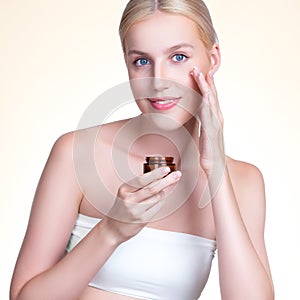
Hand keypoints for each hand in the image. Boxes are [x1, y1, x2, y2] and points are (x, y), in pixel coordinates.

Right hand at [102, 167, 181, 242]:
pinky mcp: (142, 220)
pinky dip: (161, 201)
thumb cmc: (121, 208)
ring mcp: (136, 211)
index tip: (166, 169)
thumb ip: (138, 185)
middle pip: (152, 188)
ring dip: (163, 192)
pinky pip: (158, 207)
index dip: (156, 173)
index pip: (142, 179)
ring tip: (162, 190)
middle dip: (167, 180)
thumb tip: (158, 175)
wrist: (113, 228)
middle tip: (177, 175)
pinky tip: (159, 199)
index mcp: (124, 190)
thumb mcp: (125, 193)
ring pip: (157, 197)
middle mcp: (129, 200)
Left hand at [191, 67, 224, 190]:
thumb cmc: (206, 150)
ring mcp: (216, 123)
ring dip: (206, 86)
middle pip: (211, 94)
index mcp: (212, 117)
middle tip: (201, 65)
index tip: (198, 70)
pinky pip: (209, 114)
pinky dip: (207, 103)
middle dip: (206, 79)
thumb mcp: (199, 131)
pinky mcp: (212, 131)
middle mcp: (216, 117)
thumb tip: (188, 114)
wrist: (214, 166)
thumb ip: (196, 122)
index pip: (208, 96)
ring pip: (211, 100)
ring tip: (200, 73)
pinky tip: (204, 95)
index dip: (204, 83)